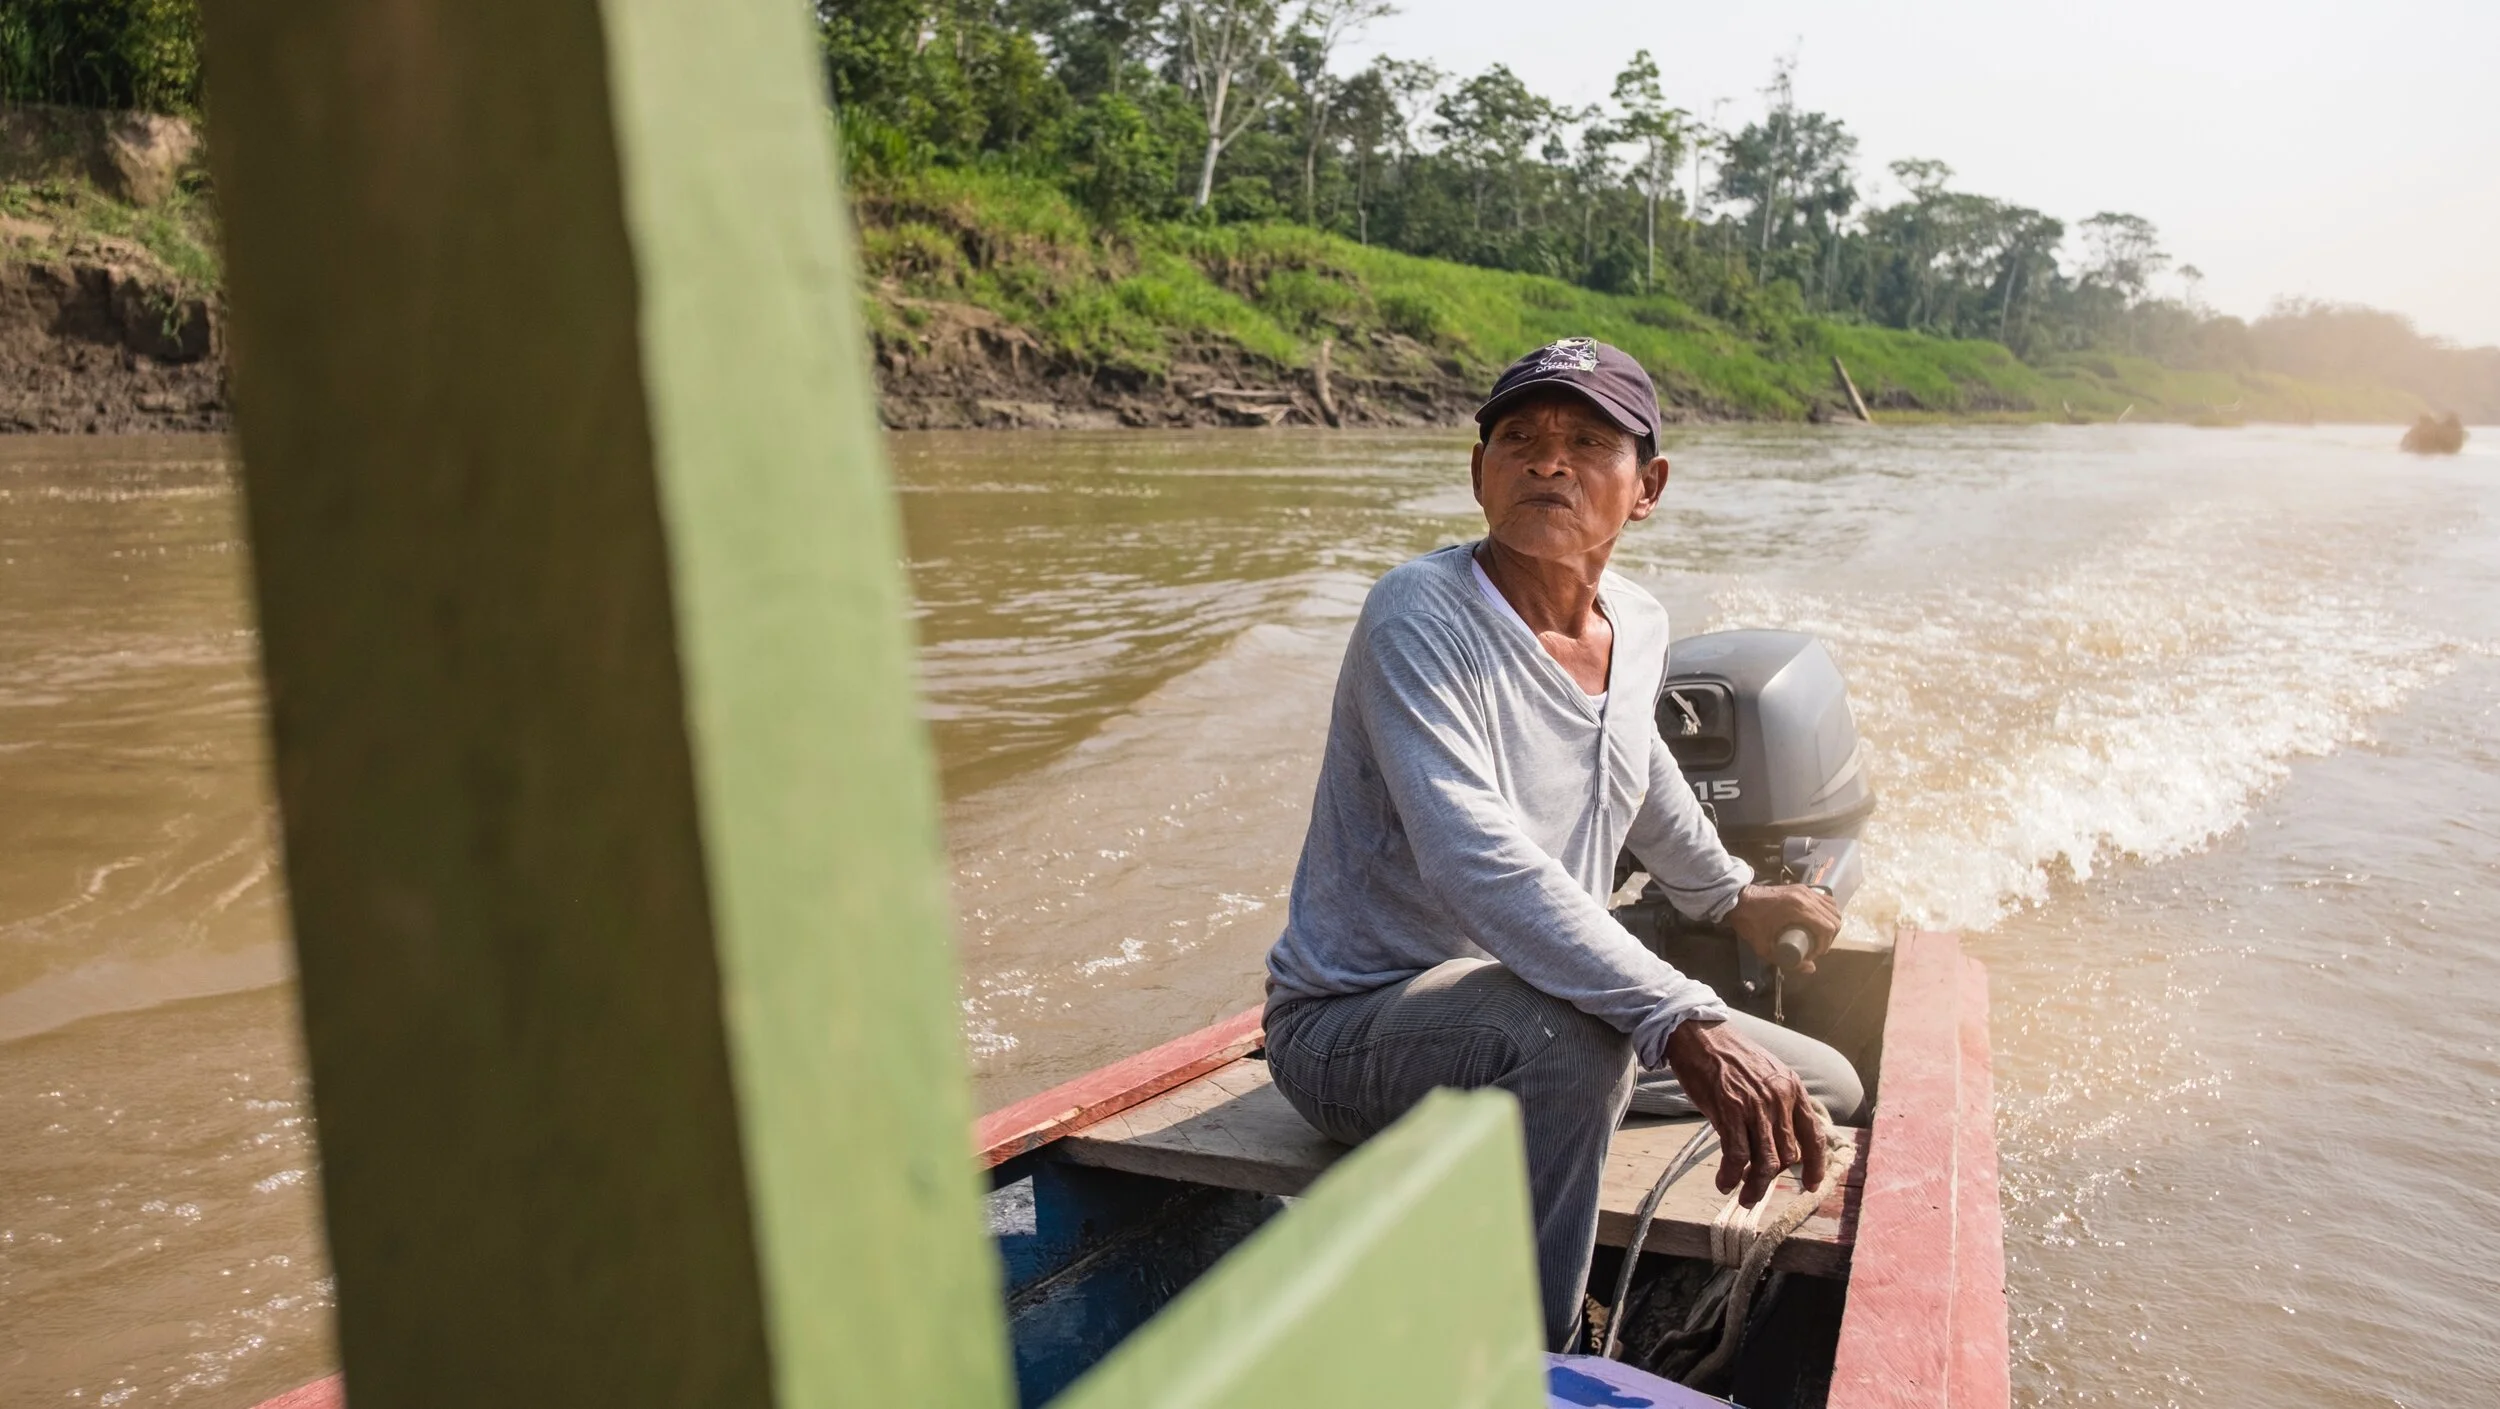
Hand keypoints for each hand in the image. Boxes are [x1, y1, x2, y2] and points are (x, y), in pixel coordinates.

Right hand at [1663, 1016, 1826, 1205]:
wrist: (1699, 1034)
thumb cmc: (1728, 1054)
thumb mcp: (1766, 1073)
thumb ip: (1776, 1103)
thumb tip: (1776, 1138)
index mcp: (1793, 1089)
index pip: (1815, 1135)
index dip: (1816, 1166)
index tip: (1811, 1185)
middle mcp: (1779, 1099)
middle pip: (1789, 1155)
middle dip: (1774, 1178)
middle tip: (1758, 1188)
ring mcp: (1755, 1107)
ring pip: (1766, 1162)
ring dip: (1756, 1188)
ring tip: (1744, 1197)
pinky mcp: (1729, 1112)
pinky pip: (1736, 1156)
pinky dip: (1731, 1175)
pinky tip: (1724, 1182)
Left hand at [1724, 883, 1840, 974]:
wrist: (1737, 899)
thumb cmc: (1749, 923)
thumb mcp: (1765, 947)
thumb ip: (1788, 961)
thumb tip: (1811, 968)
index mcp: (1798, 908)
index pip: (1827, 927)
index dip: (1825, 945)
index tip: (1814, 954)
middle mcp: (1806, 896)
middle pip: (1833, 918)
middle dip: (1829, 937)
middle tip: (1816, 948)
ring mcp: (1806, 889)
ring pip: (1832, 908)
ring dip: (1830, 924)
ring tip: (1817, 937)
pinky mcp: (1803, 887)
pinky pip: (1824, 899)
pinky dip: (1826, 912)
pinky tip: (1818, 923)